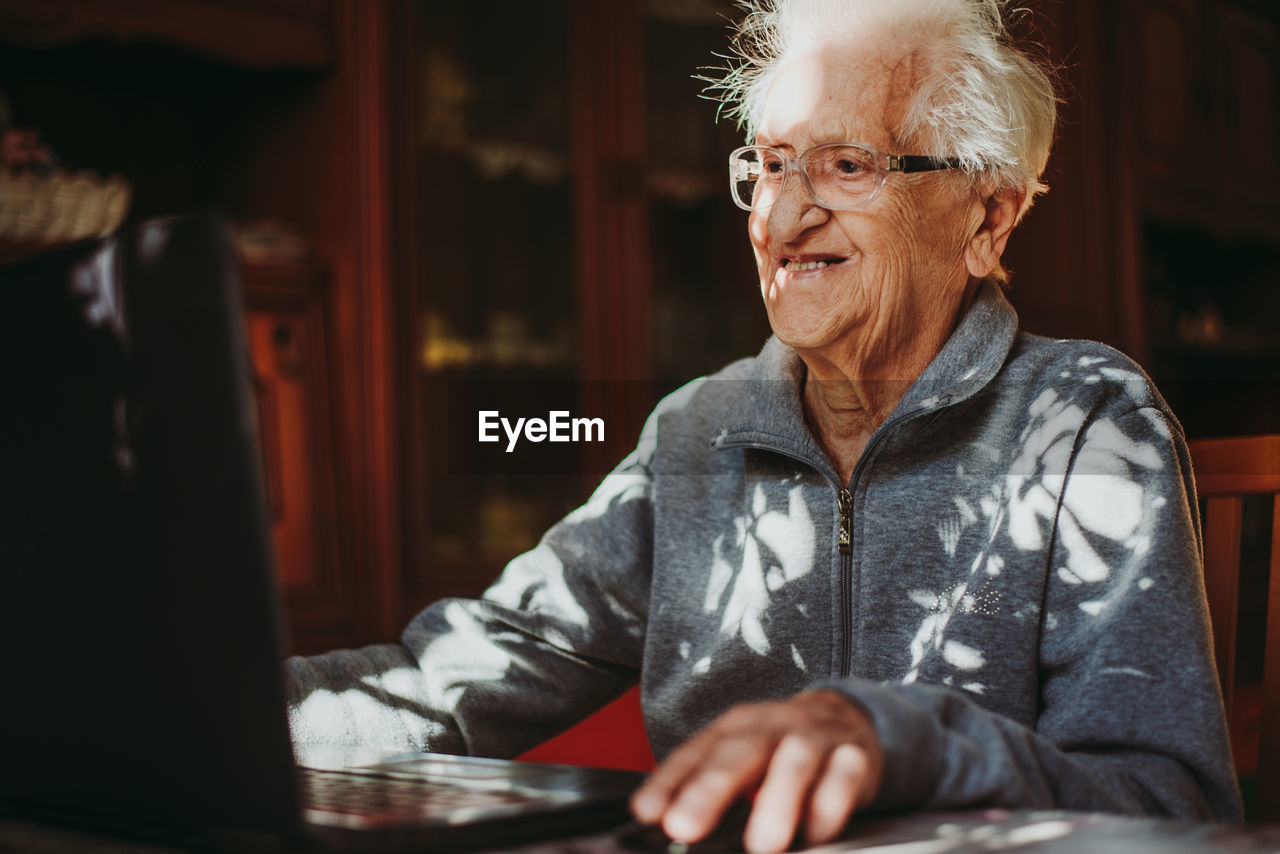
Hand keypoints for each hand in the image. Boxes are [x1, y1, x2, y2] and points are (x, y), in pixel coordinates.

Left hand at [630, 690, 883, 853]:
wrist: (848, 717)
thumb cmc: (780, 749)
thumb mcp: (740, 758)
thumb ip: (705, 786)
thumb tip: (663, 822)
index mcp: (735, 728)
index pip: (694, 753)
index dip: (667, 783)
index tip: (646, 813)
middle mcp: (771, 727)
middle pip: (738, 753)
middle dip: (709, 791)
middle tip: (684, 826)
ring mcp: (813, 738)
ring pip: (793, 762)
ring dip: (777, 802)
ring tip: (763, 843)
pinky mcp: (854, 757)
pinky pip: (844, 778)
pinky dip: (830, 806)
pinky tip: (817, 830)